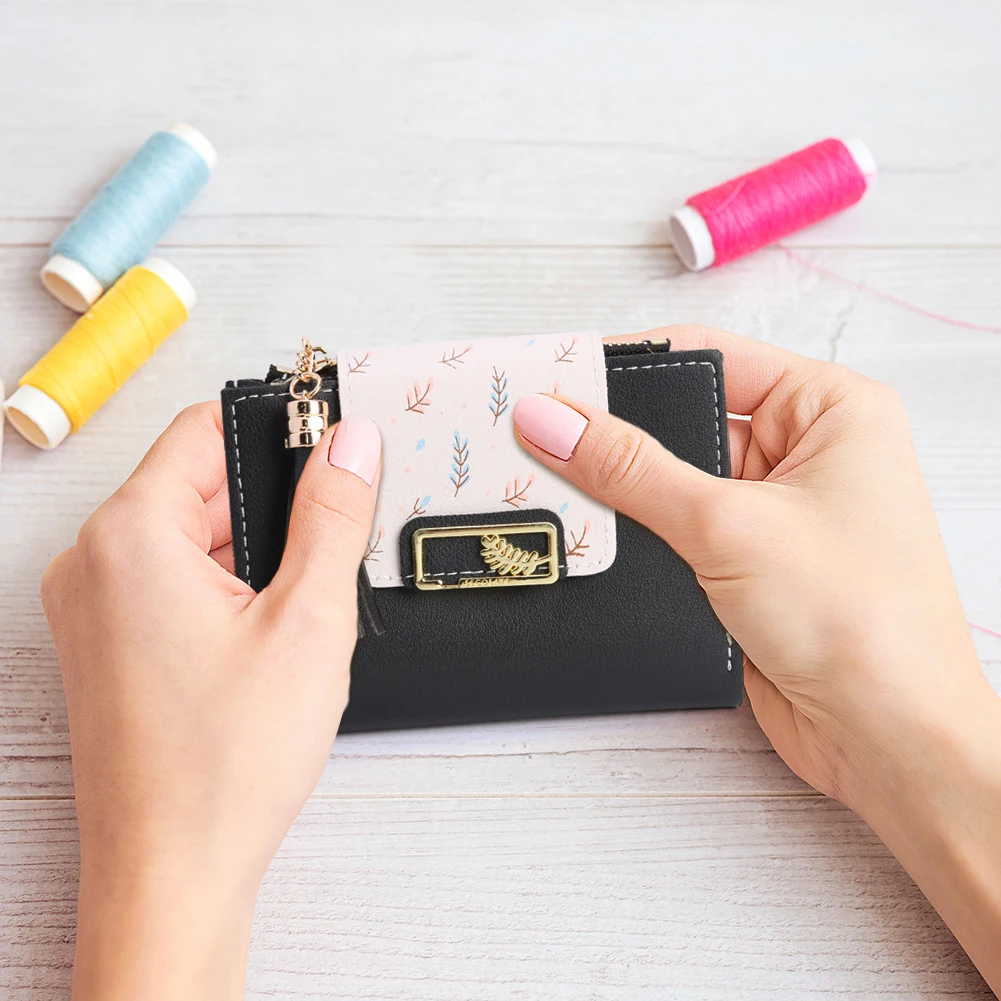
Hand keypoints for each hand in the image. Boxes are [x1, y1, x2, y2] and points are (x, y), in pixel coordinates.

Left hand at [41, 404, 381, 1000]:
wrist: (173, 873)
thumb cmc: (223, 766)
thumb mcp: (308, 620)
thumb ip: (332, 516)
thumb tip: (350, 444)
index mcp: (130, 537)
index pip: (205, 430)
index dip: (276, 431)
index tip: (327, 441)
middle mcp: (93, 563)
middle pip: (197, 483)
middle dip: (269, 505)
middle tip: (325, 546)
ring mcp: (92, 606)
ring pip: (187, 535)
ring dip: (249, 553)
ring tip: (293, 611)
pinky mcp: (106, 642)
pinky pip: (168, 579)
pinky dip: (222, 587)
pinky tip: (262, 637)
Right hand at [514, 326, 1000, 992]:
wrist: (886, 741)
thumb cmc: (864, 623)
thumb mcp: (727, 525)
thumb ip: (630, 470)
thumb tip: (555, 419)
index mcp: (832, 409)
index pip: (713, 359)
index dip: (634, 365)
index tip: (561, 374)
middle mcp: (808, 455)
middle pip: (688, 420)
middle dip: (616, 434)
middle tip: (541, 432)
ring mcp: (777, 514)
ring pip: (676, 480)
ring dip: (622, 492)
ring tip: (550, 482)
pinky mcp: (750, 566)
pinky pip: (677, 531)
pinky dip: (636, 534)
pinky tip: (588, 534)